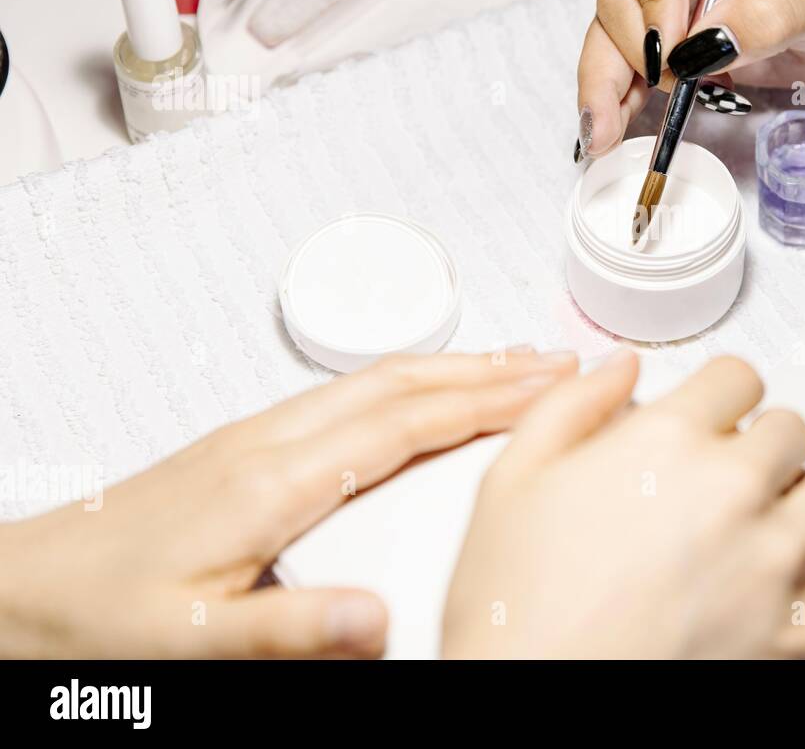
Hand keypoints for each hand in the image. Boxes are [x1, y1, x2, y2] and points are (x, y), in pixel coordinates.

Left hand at [0, 350, 576, 657]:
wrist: (26, 588)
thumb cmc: (101, 612)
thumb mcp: (193, 641)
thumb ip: (292, 631)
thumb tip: (380, 621)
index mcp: (275, 482)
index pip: (405, 424)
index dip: (486, 403)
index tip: (550, 388)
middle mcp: (273, 441)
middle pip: (402, 382)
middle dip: (488, 367)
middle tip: (556, 360)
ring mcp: (260, 435)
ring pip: (376, 380)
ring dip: (452, 366)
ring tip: (511, 365)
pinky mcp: (249, 445)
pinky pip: (350, 394)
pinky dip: (408, 382)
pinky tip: (418, 396)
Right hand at [442, 351, 804, 658]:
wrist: (524, 694)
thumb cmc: (512, 607)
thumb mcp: (509, 479)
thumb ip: (569, 405)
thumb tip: (619, 366)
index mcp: (664, 442)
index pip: (738, 376)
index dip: (720, 393)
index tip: (710, 414)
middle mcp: (729, 491)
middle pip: (791, 428)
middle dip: (760, 442)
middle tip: (728, 472)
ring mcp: (769, 563)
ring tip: (770, 524)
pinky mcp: (793, 634)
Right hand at [577, 0, 804, 156]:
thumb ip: (766, 15)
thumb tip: (703, 46)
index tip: (675, 47)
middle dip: (632, 48)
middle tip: (673, 87)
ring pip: (613, 33)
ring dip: (605, 83)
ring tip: (603, 132)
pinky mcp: (675, 40)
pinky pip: (628, 65)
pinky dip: (617, 98)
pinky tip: (608, 128)